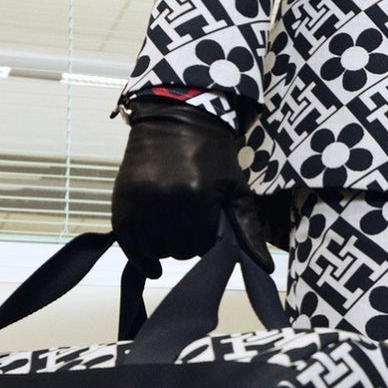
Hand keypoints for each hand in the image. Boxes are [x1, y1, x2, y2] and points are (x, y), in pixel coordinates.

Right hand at [112, 99, 256, 267]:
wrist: (177, 119)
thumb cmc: (212, 154)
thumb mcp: (235, 188)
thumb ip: (248, 229)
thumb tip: (266, 269)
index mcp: (198, 200)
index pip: (202, 247)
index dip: (206, 242)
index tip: (206, 228)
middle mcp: (166, 204)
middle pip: (178, 251)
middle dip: (186, 245)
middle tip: (188, 226)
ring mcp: (141, 203)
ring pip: (154, 250)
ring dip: (164, 247)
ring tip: (170, 230)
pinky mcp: (121, 202)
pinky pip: (128, 244)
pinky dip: (138, 255)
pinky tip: (149, 262)